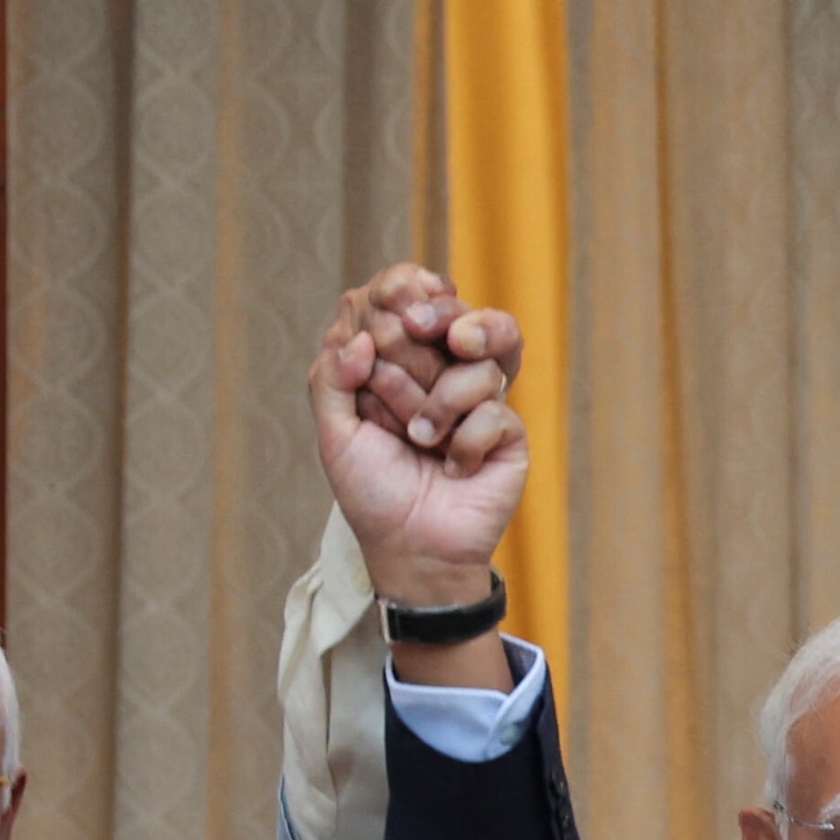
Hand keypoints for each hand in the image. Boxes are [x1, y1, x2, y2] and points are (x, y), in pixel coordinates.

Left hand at [310, 262, 530, 612]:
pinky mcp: (508, 430)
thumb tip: (359, 338)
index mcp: (399, 359)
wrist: (412, 549)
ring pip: (477, 358)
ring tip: (419, 439)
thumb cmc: (373, 490)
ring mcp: (479, 397)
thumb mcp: (335, 432)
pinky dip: (465, 441)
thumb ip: (331, 377)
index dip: (399, 289)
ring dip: (437, 399)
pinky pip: (494, 410)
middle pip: (451, 312)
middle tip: (404, 348)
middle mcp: (442, 369)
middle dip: (423, 332)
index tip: (390, 310)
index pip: (405, 298)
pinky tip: (454, 467)